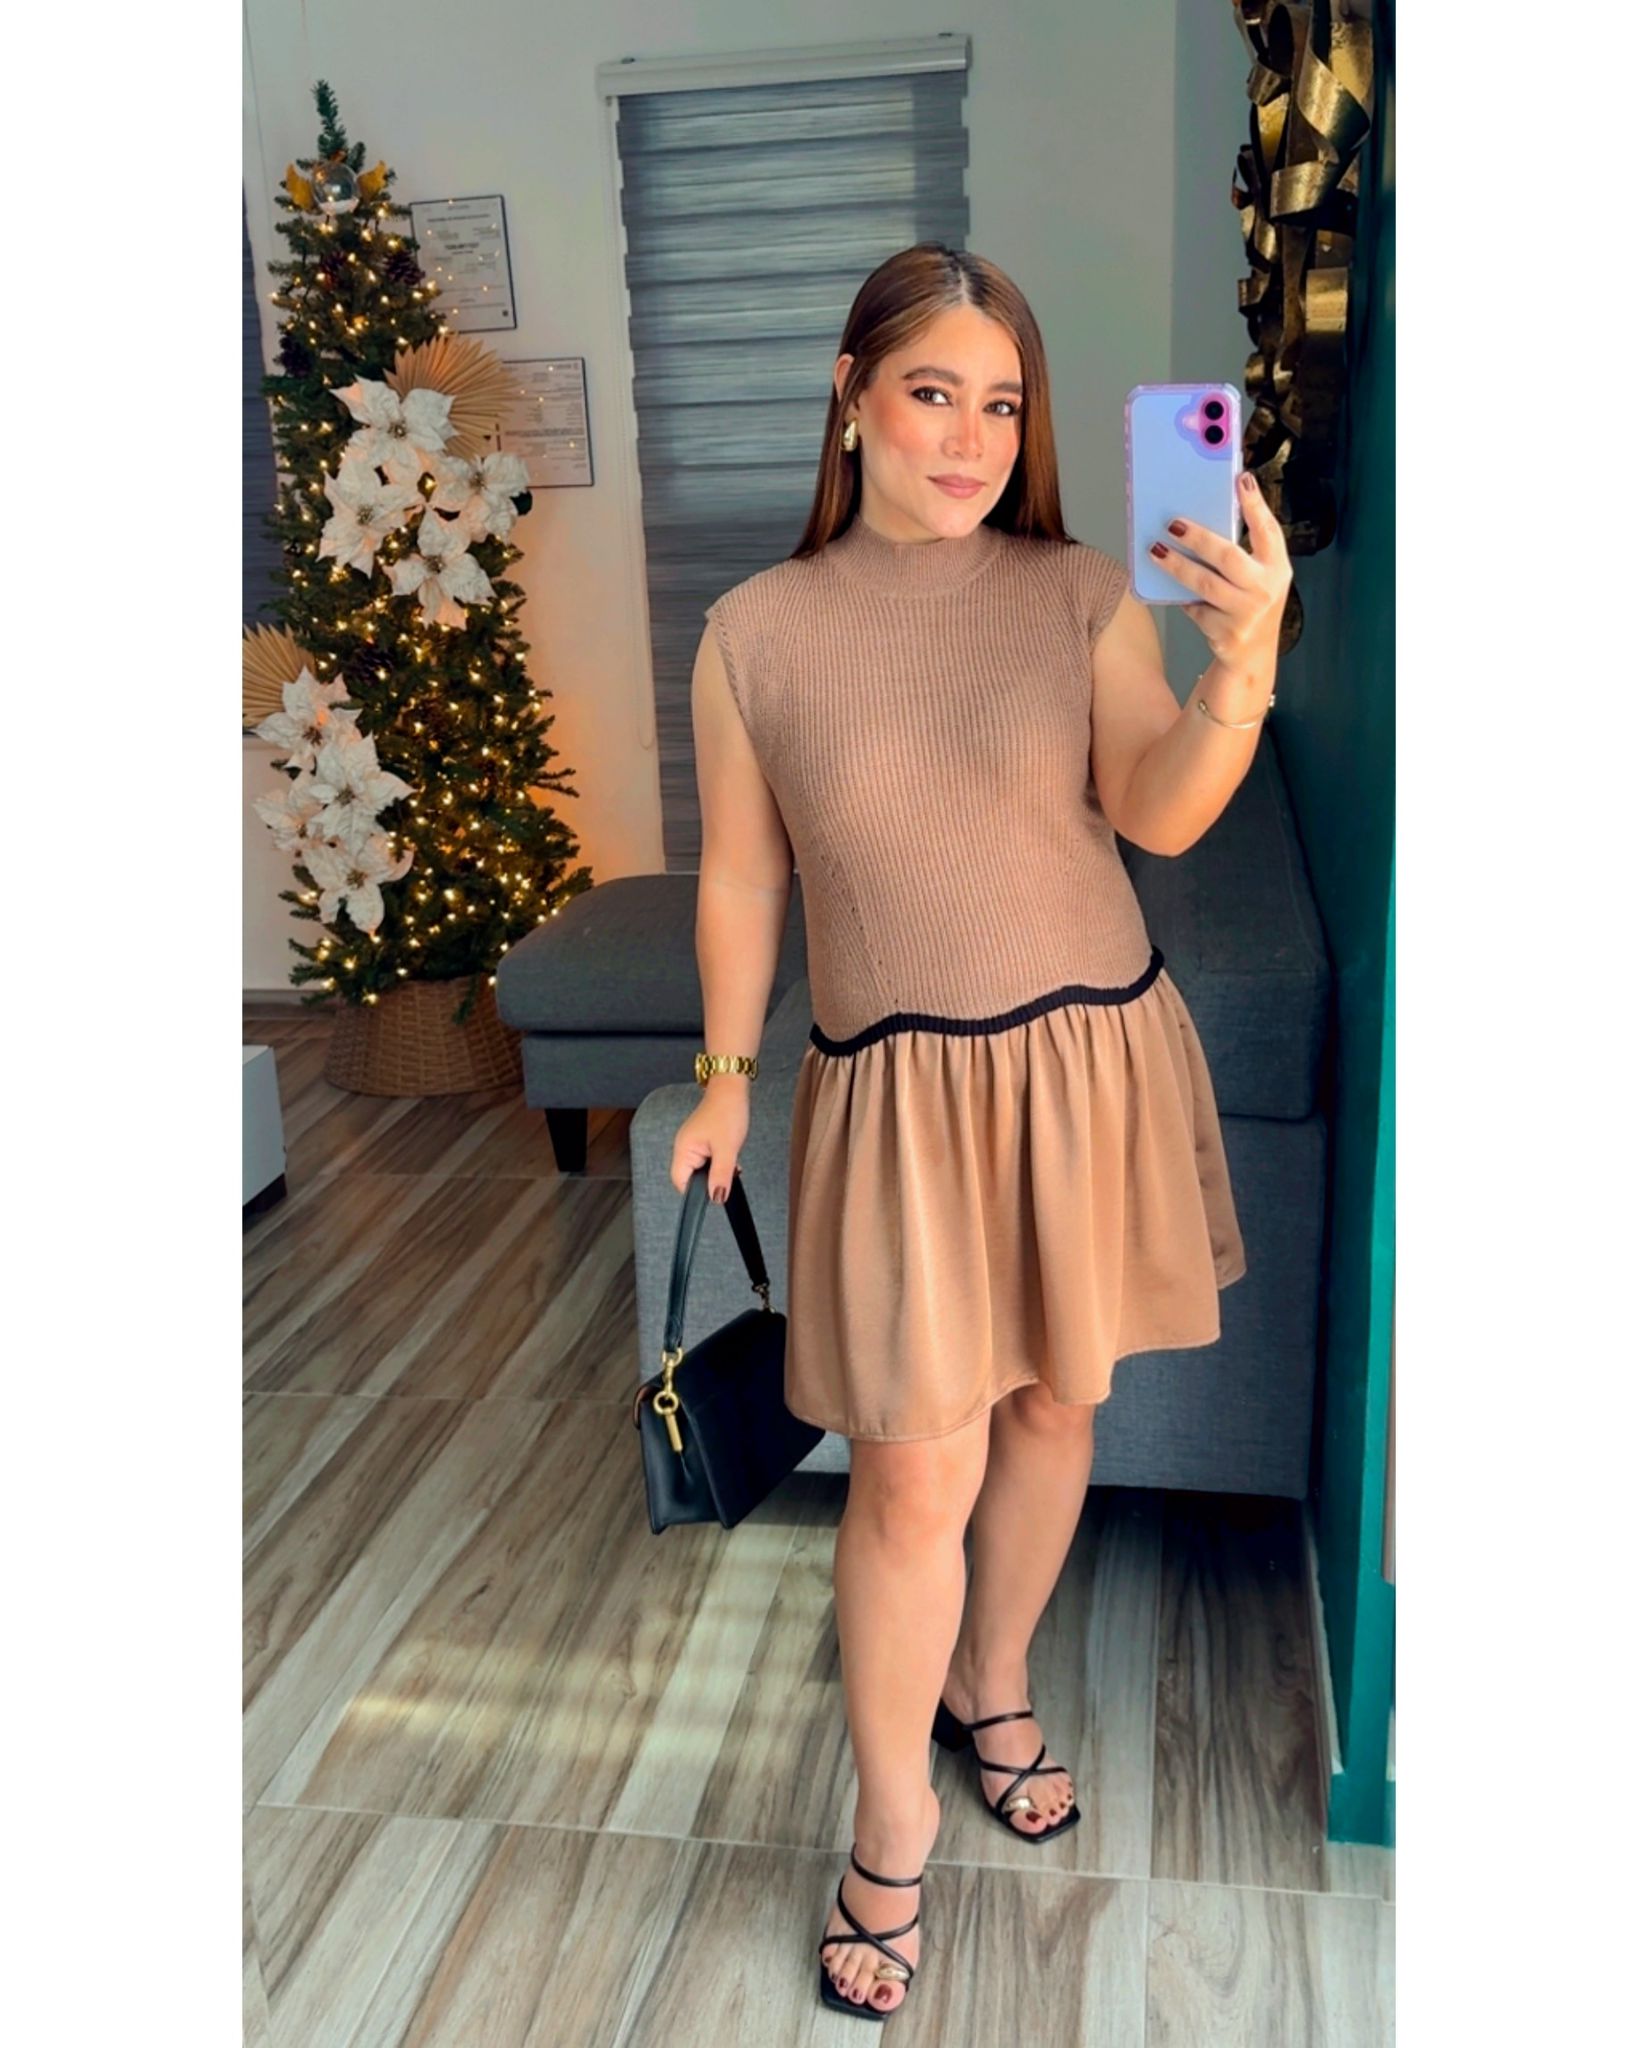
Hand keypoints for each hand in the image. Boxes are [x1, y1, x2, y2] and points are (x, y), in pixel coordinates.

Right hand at [670, 1094, 749, 1202]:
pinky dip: (719, 1162)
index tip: (714, 1191)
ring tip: (729, 1161)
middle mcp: (684, 1147)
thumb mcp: (727, 1148)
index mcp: (683, 1149)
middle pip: (691, 1178)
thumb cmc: (727, 1111)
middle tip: (726, 1173)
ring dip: (716, 1170)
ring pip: (701, 1169)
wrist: (732, 1089)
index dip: (696, 1192)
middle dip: (709, 1180)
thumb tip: (716, 1197)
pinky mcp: (702, 1141)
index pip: (680, 1183)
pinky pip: (707, 1160)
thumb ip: (721, 1175)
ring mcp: (693, 1144)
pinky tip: (729, 1157)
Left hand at [1149, 470, 1291, 670]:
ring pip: (1204, 583)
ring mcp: (1246, 613)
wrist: (1252, 657)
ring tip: (1156, 550)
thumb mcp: (1257, 577)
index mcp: (1277, 568)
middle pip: (1228, 557)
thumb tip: (1202, 520)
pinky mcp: (1226, 632)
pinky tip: (1170, 588)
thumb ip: (1243, 553)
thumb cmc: (1251, 605)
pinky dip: (1182, 598)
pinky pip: (1196, 608)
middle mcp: (1266, 589)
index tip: (1242, 479)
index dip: (1256, 505)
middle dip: (1198, 537)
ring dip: (1177, 565)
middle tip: (1173, 523)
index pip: (1268, 530)